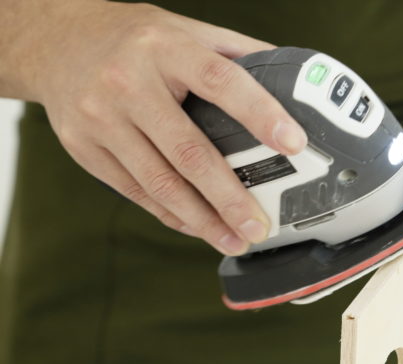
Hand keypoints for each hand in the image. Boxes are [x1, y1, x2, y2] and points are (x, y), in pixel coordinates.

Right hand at [26, 1, 306, 254]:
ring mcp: (102, 119)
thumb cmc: (132, 40)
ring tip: (234, 240)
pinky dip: (172, 214)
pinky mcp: (84, 149)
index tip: (294, 144)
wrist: (53, 43)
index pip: (221, 81)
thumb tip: (293, 81)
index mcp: (166, 48)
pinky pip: (136, 192)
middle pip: (188, 150)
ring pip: (160, 182)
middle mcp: (129, 83)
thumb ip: (234, 54)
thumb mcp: (183, 30)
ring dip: (203, 220)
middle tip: (260, 226)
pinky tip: (200, 228)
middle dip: (230, 196)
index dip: (260, 113)